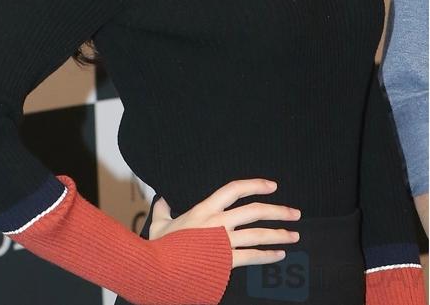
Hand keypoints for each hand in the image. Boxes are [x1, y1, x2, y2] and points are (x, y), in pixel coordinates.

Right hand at [149, 178, 300, 268]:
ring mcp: (224, 241)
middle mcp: (218, 222)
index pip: (234, 189)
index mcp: (205, 209)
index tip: (272, 186)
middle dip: (278, 210)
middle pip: (255, 211)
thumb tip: (161, 200)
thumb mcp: (159, 225)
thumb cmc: (160, 248)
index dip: (255, 184)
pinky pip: (252, 256)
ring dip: (279, 234)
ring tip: (294, 234)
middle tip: (295, 213)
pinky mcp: (226, 261)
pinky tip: (279, 255)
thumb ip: (162, 210)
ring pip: (258, 234)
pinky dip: (268, 255)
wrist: (160, 269)